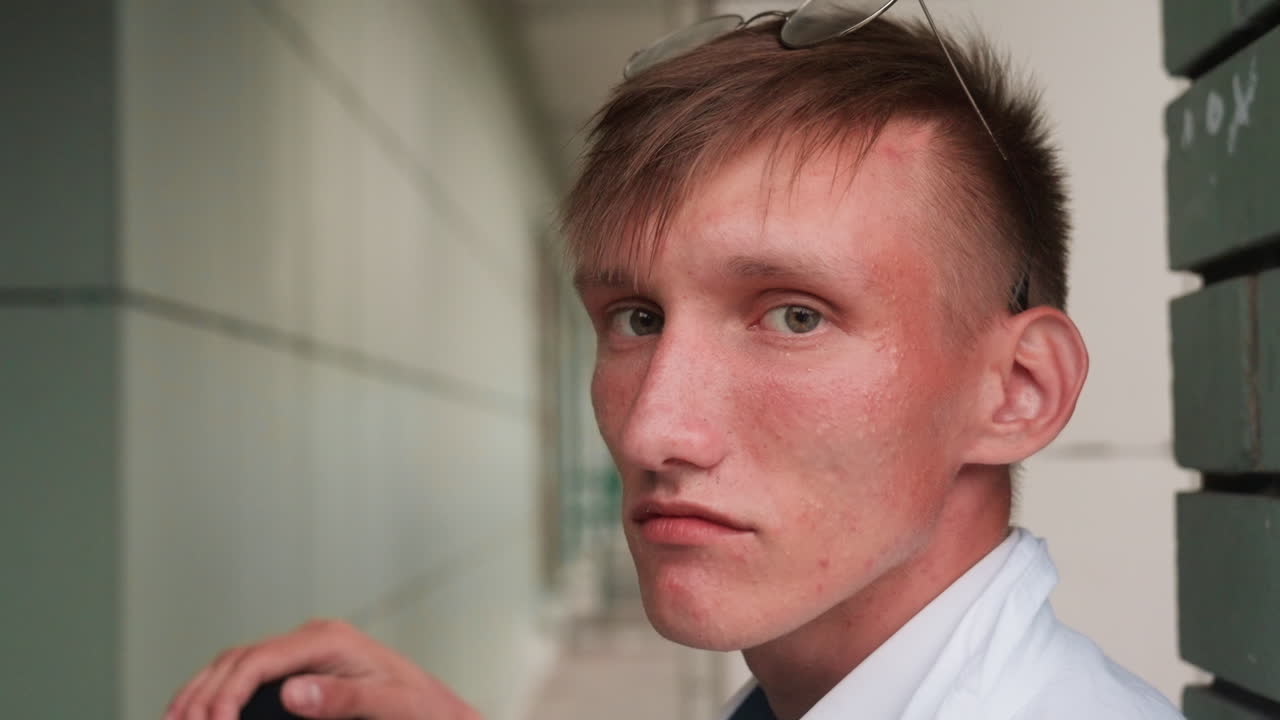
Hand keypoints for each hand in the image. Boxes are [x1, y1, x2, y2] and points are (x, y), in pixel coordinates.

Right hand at [164, 618, 479, 719]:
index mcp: (329, 640)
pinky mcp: (300, 671)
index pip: (259, 658)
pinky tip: (200, 711)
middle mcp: (311, 640)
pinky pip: (247, 675)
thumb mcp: (389, 704)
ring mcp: (303, 654)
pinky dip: (217, 692)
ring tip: (173, 719)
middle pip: (237, 658)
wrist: (439, 711)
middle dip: (201, 693)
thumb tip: (293, 692)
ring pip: (234, 664)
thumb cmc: (421, 708)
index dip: (225, 692)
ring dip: (200, 690)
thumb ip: (342, 697)